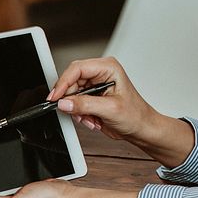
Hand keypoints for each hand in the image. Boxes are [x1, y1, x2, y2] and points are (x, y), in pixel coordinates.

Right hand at [51, 57, 194, 166]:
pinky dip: (80, 114)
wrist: (141, 129)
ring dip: (77, 110)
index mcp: (108, 68)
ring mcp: (95, 85)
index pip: (77, 68)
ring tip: (90, 119)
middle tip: (72, 112)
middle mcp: (100, 73)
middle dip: (71, 99)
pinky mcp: (92, 96)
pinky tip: (92, 120)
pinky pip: (75, 103)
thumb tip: (64, 102)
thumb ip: (85, 105)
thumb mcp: (110, 109)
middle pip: (72, 80)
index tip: (56, 97)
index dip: (64, 82)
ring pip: (71, 94)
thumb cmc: (136, 115)